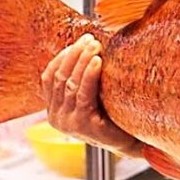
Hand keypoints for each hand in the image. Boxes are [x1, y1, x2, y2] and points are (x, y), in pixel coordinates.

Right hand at [40, 34, 143, 158]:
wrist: (130, 140)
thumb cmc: (112, 114)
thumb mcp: (92, 96)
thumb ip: (81, 80)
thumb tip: (85, 45)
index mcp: (54, 109)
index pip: (49, 77)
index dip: (62, 57)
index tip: (79, 41)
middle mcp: (56, 117)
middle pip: (59, 77)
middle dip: (74, 54)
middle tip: (90, 39)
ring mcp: (67, 122)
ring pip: (69, 83)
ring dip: (82, 60)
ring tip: (95, 45)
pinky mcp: (82, 125)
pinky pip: (83, 94)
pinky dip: (89, 75)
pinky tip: (97, 61)